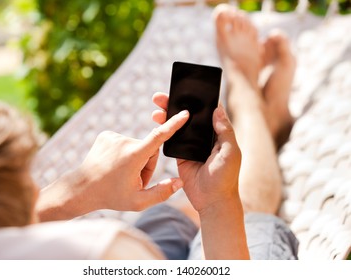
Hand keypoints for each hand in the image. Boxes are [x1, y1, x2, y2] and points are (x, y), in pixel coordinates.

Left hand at [77, 109, 189, 211]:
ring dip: (136, 159)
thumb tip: (179, 181)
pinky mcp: (106, 135)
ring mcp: (114, 136)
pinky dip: (125, 153)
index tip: (184, 113)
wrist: (82, 188)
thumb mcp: (138, 201)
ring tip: (123, 174)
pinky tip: (114, 165)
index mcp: (134, 156)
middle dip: (147, 163)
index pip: (159, 136)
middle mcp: (124, 142)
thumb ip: (162, 193)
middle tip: (135, 179)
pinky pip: (125, 142)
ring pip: (138, 146)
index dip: (173, 124)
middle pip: (150, 149)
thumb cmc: (111, 196)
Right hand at [152, 92, 240, 212]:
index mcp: (217, 134)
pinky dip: (163, 132)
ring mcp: (191, 146)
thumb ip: (225, 131)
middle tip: (160, 96)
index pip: (205, 111)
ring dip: (166, 116)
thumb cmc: (226, 177)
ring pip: (177, 126)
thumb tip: (217, 109)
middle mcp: (203, 137)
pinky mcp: (180, 155)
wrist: (212, 201)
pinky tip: (156, 124)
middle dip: (174, 104)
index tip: (183, 88)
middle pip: (187, 116)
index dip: (195, 99)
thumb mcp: (231, 152)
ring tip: (155, 108)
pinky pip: (170, 141)